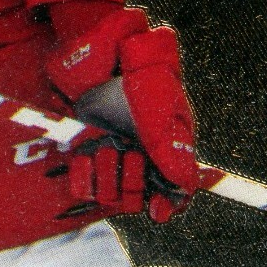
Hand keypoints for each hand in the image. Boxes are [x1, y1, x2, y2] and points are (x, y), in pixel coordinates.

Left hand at [46, 7, 200, 221]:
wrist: (101, 53)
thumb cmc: (139, 78)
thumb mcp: (161, 113)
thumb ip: (173, 151)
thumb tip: (183, 187)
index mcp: (167, 149)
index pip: (174, 191)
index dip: (168, 205)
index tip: (156, 212)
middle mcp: (140, 156)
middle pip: (139, 197)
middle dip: (133, 182)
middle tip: (129, 154)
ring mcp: (111, 154)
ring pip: (111, 194)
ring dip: (107, 175)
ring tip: (107, 146)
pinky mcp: (84, 152)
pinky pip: (83, 186)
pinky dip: (83, 176)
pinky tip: (83, 157)